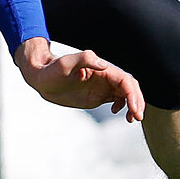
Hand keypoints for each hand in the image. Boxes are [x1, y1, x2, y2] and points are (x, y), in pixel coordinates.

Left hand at [13, 38, 143, 121]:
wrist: (43, 79)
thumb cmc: (52, 70)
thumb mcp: (65, 64)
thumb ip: (84, 59)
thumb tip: (104, 65)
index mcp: (101, 68)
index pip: (125, 80)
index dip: (133, 94)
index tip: (134, 110)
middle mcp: (105, 76)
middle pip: (129, 87)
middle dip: (137, 101)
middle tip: (137, 117)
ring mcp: (102, 86)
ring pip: (126, 94)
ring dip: (133, 105)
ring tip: (131, 119)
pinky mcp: (98, 95)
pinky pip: (117, 99)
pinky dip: (123, 106)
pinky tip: (117, 113)